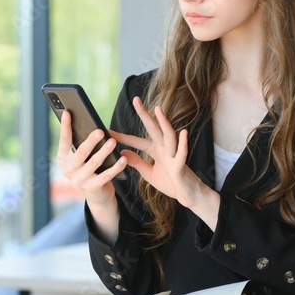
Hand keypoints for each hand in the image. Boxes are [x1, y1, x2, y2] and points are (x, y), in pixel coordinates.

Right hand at [55, 109, 126, 215]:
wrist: (97, 194)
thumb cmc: (90, 168)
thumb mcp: (82, 157)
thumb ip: (81, 143)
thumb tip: (87, 122)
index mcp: (63, 158)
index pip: (64, 140)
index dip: (65, 127)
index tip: (68, 112)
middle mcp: (68, 170)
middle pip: (80, 152)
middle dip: (91, 141)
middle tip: (100, 131)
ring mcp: (79, 180)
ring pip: (94, 163)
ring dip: (104, 152)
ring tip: (113, 142)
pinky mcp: (92, 188)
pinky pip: (106, 175)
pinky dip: (116, 167)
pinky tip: (123, 159)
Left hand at [116, 97, 212, 211]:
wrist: (186, 194)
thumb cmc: (170, 183)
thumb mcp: (148, 173)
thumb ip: (137, 162)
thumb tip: (123, 152)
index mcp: (156, 150)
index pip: (137, 140)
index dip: (122, 136)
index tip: (108, 131)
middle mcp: (164, 149)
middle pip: (153, 129)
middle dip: (144, 115)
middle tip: (135, 100)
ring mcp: (173, 155)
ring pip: (169, 135)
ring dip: (164, 122)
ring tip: (158, 109)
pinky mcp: (181, 165)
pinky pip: (182, 153)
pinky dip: (182, 143)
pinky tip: (183, 132)